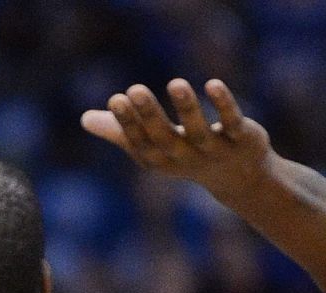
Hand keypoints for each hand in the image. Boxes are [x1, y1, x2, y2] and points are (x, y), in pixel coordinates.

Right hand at [81, 79, 277, 201]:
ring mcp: (214, 151)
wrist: (238, 176)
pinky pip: (232, 122)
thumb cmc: (187, 156)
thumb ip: (121, 132)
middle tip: (135, 89)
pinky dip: (224, 104)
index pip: (141, 144)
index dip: (128, 124)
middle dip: (150, 115)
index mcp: (161, 161)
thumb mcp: (153, 146)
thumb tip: (85, 119)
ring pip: (199, 132)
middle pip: (165, 139)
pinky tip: (213, 83)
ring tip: (175, 82)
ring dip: (188, 108)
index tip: (116, 98)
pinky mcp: (241, 139)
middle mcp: (185, 159)